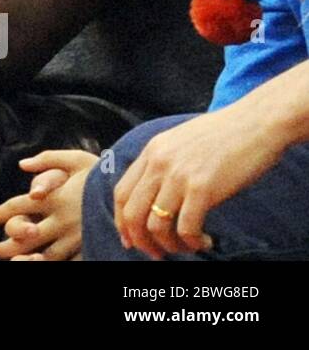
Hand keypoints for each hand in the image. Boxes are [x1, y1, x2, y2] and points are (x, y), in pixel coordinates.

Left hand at [0, 150, 97, 260]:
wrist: (138, 192)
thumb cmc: (103, 173)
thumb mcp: (76, 159)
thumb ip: (48, 160)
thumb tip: (23, 164)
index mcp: (55, 197)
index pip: (19, 206)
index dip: (4, 212)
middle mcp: (62, 219)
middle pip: (26, 236)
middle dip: (8, 244)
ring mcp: (76, 237)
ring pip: (45, 255)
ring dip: (26, 259)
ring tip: (15, 261)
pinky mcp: (90, 247)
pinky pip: (70, 263)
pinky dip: (54, 267)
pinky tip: (45, 265)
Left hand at [113, 103, 282, 258]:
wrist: (254, 123)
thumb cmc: (224, 134)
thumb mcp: (180, 142)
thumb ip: (164, 163)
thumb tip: (158, 195)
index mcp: (151, 151)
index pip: (121, 193)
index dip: (122, 222)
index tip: (131, 239)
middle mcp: (159, 163)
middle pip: (132, 213)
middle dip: (140, 240)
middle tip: (157, 253)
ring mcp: (178, 175)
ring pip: (156, 225)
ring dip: (169, 245)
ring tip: (187, 247)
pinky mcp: (202, 187)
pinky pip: (186, 227)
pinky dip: (192, 242)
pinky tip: (205, 241)